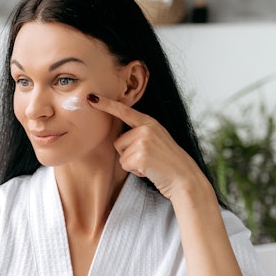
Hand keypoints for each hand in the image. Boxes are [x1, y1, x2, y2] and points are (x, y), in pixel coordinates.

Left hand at [86, 93, 207, 200]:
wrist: (184, 177)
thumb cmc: (168, 162)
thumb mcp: (156, 139)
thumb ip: (140, 133)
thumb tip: (119, 138)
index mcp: (149, 122)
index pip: (124, 111)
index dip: (106, 104)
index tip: (91, 98)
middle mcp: (146, 128)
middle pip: (118, 141)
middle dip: (128, 153)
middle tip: (148, 158)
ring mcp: (144, 140)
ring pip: (120, 154)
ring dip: (131, 163)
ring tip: (149, 164)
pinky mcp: (141, 155)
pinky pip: (124, 164)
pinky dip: (134, 171)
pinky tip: (149, 170)